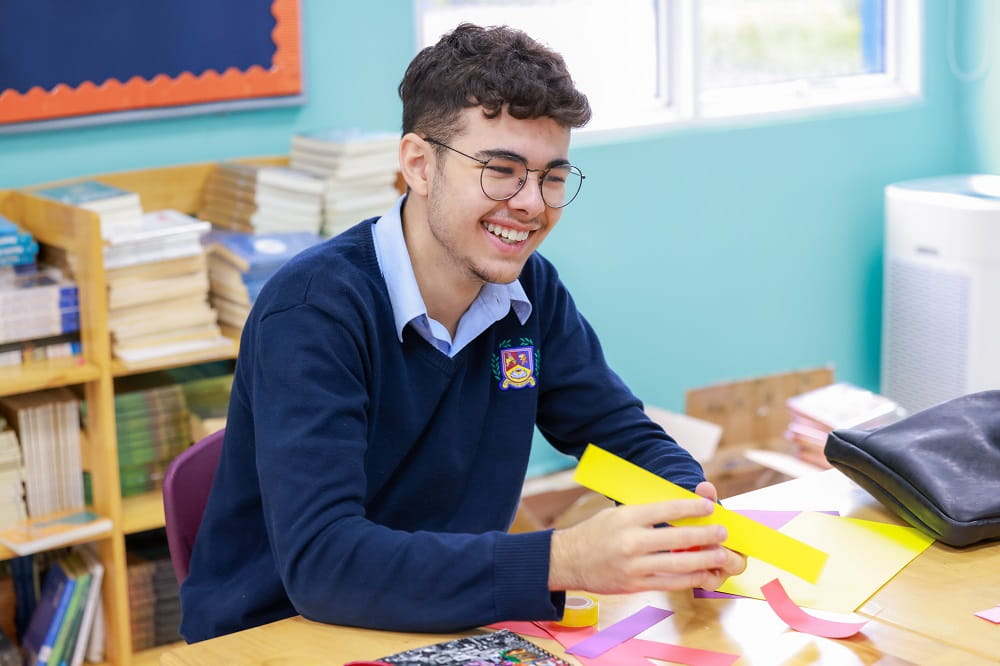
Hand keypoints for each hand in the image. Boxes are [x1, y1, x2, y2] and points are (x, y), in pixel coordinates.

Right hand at [548, 490, 744, 594]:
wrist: (569, 561)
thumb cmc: (595, 533)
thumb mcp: (617, 514)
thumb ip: (646, 514)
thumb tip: (680, 510)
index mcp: (627, 518)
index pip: (666, 510)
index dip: (691, 508)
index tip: (709, 507)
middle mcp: (631, 542)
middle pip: (678, 538)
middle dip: (705, 535)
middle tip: (722, 531)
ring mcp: (633, 566)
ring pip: (678, 564)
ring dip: (704, 559)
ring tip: (721, 554)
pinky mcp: (635, 585)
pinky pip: (669, 583)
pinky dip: (690, 579)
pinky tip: (703, 573)